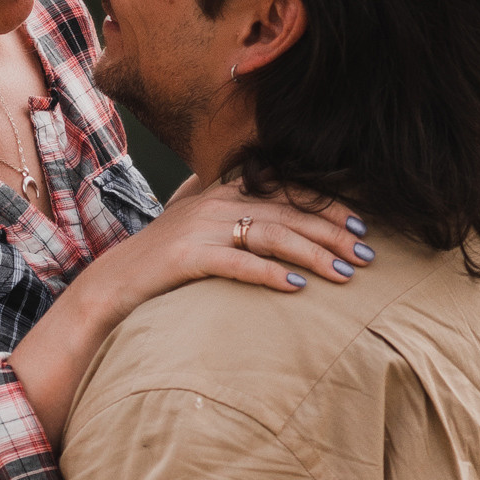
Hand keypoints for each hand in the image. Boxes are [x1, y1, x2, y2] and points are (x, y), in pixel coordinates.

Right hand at [10, 178, 371, 441]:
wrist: (111, 287)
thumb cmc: (161, 264)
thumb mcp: (198, 228)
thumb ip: (231, 212)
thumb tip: (271, 216)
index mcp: (221, 191)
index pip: (286, 191)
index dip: (327, 206)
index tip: (360, 225)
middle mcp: (214, 202)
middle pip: (288, 213)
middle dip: (333, 233)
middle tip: (368, 255)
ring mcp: (200, 228)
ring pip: (272, 235)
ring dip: (314, 255)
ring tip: (345, 275)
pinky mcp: (187, 258)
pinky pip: (238, 263)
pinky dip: (270, 274)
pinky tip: (296, 288)